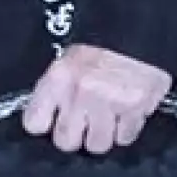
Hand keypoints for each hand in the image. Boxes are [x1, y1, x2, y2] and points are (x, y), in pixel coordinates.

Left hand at [21, 43, 172, 154]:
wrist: (141, 31)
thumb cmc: (102, 45)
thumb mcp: (68, 59)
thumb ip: (55, 90)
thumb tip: (45, 120)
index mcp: (58, 78)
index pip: (34, 123)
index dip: (44, 124)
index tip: (51, 122)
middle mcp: (80, 93)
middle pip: (66, 142)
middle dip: (75, 135)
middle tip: (84, 120)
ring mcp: (108, 104)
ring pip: (97, 146)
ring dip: (102, 135)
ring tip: (107, 116)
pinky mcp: (135, 110)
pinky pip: (124, 138)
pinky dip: (126, 130)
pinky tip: (126, 112)